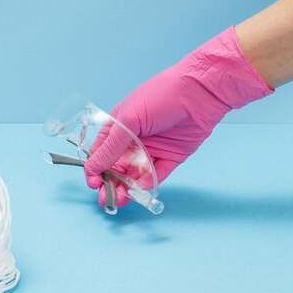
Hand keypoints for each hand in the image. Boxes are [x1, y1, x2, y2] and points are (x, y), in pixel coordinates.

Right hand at [84, 26, 272, 207]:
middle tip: (105, 199)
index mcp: (118, 127)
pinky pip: (156, 174)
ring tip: (119, 200)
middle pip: (116, 167)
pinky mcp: (170, 157)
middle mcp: (133, 140)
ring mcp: (152, 149)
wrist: (200, 92)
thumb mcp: (128, 120)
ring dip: (126, 187)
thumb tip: (92, 168)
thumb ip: (111, 147)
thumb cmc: (160, 96)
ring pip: (134, 174)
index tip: (94, 183)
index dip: (95, 169)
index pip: (100, 152)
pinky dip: (147, 183)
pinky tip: (140, 189)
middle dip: (109, 184)